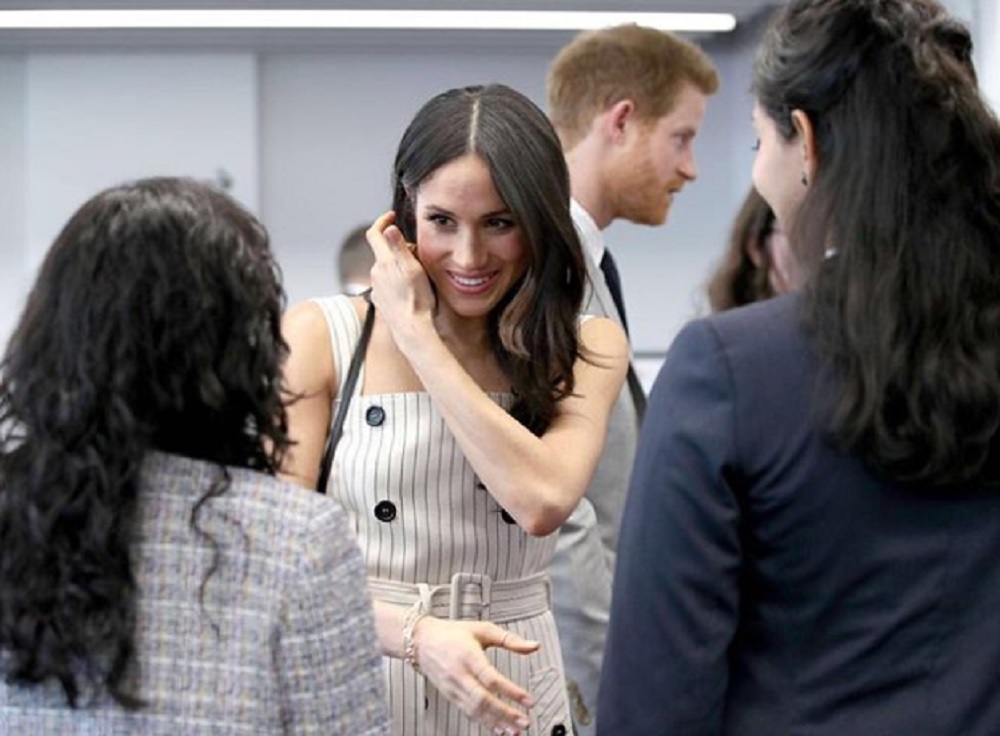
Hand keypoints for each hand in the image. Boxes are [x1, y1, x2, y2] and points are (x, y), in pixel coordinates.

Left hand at [366, 211, 435, 346]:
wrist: (413, 329)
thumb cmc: (417, 301)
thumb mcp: (412, 269)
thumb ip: (398, 247)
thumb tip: (389, 228)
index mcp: (384, 262)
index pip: (375, 234)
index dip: (382, 221)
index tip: (391, 217)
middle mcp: (376, 274)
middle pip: (383, 252)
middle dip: (398, 248)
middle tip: (416, 253)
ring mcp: (377, 289)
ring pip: (386, 269)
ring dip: (398, 265)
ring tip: (416, 272)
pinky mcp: (381, 301)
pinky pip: (387, 284)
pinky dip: (396, 281)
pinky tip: (409, 288)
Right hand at [413, 616, 538, 733]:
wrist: (421, 641)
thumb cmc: (453, 634)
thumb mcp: (483, 629)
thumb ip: (509, 639)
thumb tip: (533, 646)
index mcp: (468, 656)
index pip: (491, 678)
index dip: (511, 691)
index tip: (528, 701)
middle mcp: (459, 674)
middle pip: (483, 699)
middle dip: (505, 713)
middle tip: (524, 721)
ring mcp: (453, 688)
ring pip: (475, 710)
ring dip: (496, 723)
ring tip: (515, 730)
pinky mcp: (450, 696)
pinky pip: (468, 713)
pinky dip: (484, 723)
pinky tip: (498, 729)